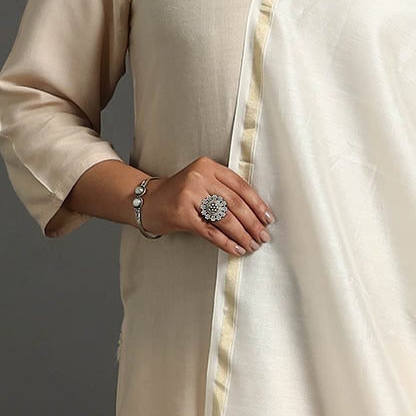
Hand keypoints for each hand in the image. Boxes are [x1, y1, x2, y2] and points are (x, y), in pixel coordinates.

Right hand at [143, 156, 274, 256]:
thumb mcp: (202, 184)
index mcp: (209, 166)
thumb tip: (256, 215)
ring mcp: (190, 195)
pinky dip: (226, 242)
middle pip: (235, 204)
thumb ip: (224, 191)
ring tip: (252, 245)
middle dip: (253, 223)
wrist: (148, 202)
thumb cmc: (180, 195)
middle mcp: (199, 177)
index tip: (268, 219)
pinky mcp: (182, 214)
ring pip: (225, 219)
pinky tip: (236, 249)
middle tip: (263, 237)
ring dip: (242, 235)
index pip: (241, 186)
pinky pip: (211, 231)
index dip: (257, 204)